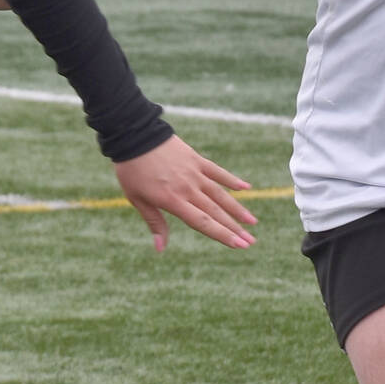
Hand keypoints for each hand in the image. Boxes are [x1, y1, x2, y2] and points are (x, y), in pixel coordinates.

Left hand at [112, 135, 256, 251]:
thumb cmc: (131, 171)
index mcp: (173, 200)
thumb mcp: (137, 199)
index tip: (239, 245)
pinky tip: (246, 187)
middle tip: (251, 242)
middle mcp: (188, 188)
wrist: (134, 135)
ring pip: (220, 194)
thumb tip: (161, 248)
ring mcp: (194, 173)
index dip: (222, 235)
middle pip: (216, 212)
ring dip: (237, 209)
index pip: (203, 222)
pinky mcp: (196, 159)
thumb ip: (154, 222)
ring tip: (253, 222)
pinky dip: (231, 180)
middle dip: (235, 229)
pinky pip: (217, 171)